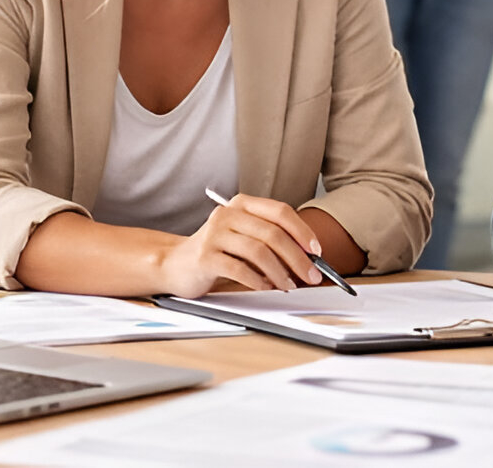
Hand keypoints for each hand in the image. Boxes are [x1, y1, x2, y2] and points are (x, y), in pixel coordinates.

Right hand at [157, 193, 323, 298]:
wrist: (176, 264)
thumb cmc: (217, 251)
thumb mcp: (244, 237)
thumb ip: (270, 239)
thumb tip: (307, 256)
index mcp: (242, 204)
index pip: (280, 211)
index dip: (302, 231)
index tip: (316, 251)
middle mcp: (228, 214)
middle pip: (273, 233)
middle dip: (297, 258)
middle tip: (311, 276)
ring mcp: (215, 234)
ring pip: (259, 251)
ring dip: (280, 272)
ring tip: (288, 285)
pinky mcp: (205, 257)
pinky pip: (239, 269)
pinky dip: (258, 281)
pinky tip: (266, 287)